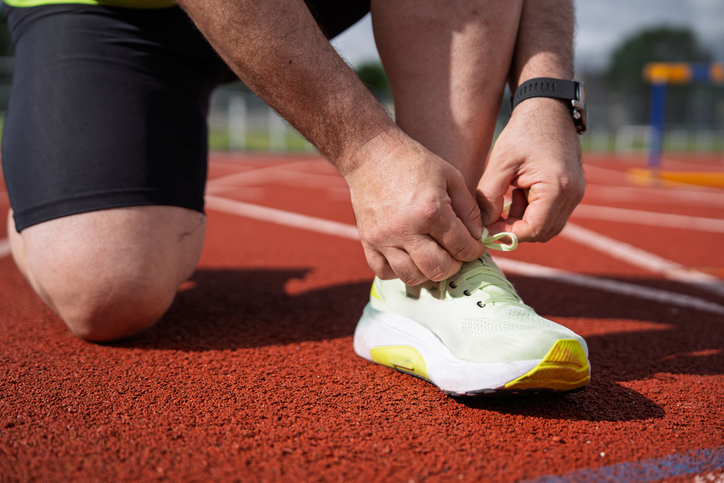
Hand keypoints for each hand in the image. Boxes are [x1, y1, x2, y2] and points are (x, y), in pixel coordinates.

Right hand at [344, 130, 484, 284]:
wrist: (371, 153)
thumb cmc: (414, 161)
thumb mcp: (451, 176)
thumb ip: (468, 209)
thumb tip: (477, 237)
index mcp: (431, 211)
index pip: (461, 247)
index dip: (474, 251)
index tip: (474, 247)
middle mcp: (406, 229)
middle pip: (438, 269)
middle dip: (454, 265)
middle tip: (455, 254)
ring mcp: (384, 238)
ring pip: (411, 276)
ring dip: (427, 272)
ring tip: (432, 257)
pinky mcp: (367, 240)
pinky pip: (383, 272)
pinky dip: (398, 271)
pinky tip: (407, 258)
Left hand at [477, 98, 584, 241]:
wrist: (548, 108)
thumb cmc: (523, 132)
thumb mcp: (500, 163)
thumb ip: (488, 196)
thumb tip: (483, 225)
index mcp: (556, 188)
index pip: (533, 230)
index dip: (508, 233)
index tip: (487, 226)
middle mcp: (572, 194)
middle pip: (543, 233)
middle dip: (516, 230)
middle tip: (493, 217)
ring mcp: (576, 193)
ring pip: (548, 226)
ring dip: (525, 220)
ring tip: (509, 196)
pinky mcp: (573, 190)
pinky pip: (553, 214)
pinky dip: (533, 211)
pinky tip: (520, 191)